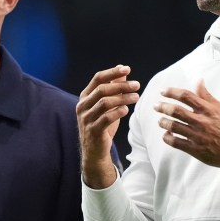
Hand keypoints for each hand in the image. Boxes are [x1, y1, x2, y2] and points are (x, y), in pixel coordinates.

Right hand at [76, 65, 139, 187]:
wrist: (95, 151)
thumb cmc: (102, 126)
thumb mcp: (109, 106)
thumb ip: (114, 89)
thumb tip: (124, 72)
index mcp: (85, 97)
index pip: (97, 78)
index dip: (112, 72)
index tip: (127, 68)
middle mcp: (82, 106)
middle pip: (102, 89)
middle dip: (121, 86)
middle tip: (137, 85)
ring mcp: (86, 119)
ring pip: (104, 102)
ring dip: (123, 98)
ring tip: (136, 97)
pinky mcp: (93, 130)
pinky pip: (106, 118)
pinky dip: (118, 112)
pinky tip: (126, 110)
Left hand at [153, 79, 219, 169]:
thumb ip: (206, 96)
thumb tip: (198, 80)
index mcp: (208, 110)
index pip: (186, 96)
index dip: (172, 92)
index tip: (163, 92)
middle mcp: (201, 121)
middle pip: (176, 111)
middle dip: (163, 107)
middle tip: (156, 106)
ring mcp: (197, 136)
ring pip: (174, 126)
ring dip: (163, 122)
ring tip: (160, 121)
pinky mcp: (195, 149)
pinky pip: (176, 142)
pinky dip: (168, 138)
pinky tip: (166, 135)